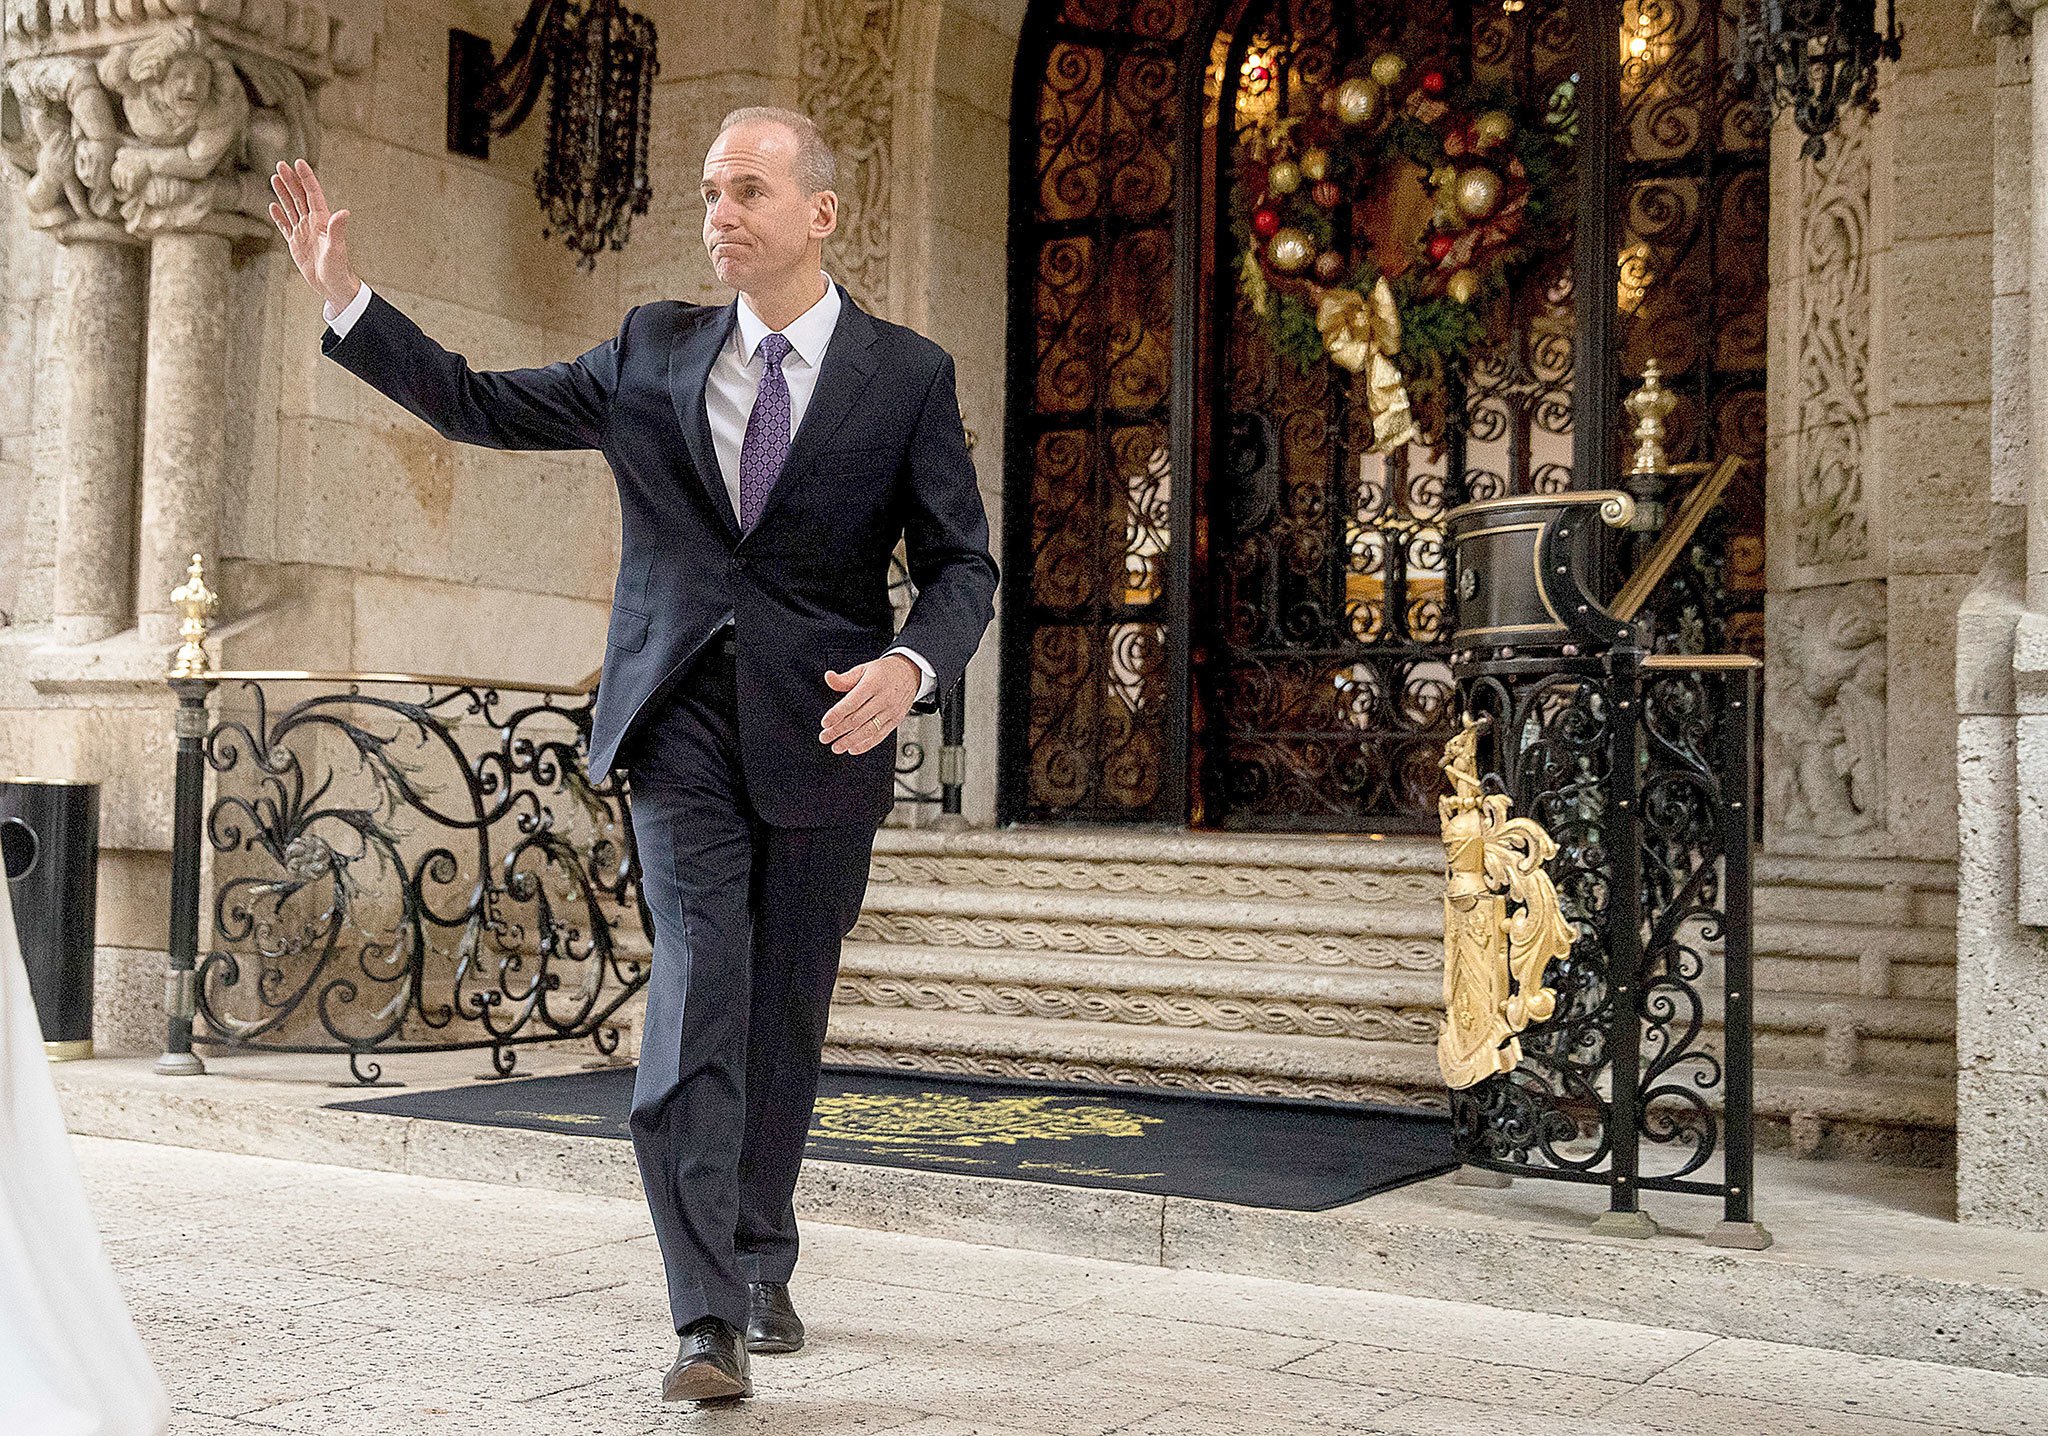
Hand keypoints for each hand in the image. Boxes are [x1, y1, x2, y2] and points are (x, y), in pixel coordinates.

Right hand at [266, 159, 358, 312]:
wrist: (333, 287)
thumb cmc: (339, 270)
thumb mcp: (336, 249)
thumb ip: (337, 230)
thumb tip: (344, 212)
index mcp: (323, 221)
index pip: (313, 194)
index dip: (306, 178)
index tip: (298, 162)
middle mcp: (313, 224)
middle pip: (299, 197)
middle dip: (291, 180)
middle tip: (280, 164)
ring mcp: (303, 233)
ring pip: (291, 208)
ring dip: (283, 193)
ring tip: (275, 177)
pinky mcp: (296, 244)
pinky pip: (285, 226)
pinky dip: (279, 216)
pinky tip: (273, 206)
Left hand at [820, 654, 919, 754]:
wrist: (910, 673)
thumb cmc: (884, 672)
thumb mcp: (863, 669)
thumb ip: (844, 678)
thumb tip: (828, 677)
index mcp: (873, 684)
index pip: (851, 703)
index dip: (837, 714)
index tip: (825, 722)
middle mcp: (883, 699)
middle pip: (857, 719)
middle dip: (838, 730)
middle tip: (825, 737)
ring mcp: (890, 711)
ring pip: (868, 730)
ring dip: (850, 741)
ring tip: (836, 747)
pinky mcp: (895, 721)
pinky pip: (879, 736)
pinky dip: (866, 744)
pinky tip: (853, 748)